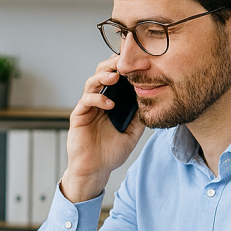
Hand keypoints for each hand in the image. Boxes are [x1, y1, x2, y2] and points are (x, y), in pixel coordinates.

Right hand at [60, 56, 145, 202]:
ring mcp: (87, 108)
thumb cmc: (111, 152)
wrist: (95, 169)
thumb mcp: (133, 132)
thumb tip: (152, 99)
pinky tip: (109, 104)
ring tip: (115, 77)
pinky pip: (86, 101)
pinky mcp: (78, 116)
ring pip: (92, 84)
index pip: (117, 78)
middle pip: (102, 74)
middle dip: (112, 66)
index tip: (138, 61)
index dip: (124, 68)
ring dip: (103, 77)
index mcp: (111, 101)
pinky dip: (97, 99)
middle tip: (124, 61)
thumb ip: (140, 116)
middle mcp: (99, 101)